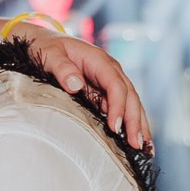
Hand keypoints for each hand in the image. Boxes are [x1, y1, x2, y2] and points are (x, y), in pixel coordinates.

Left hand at [24, 33, 152, 150]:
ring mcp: (110, 80)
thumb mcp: (49, 55)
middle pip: (130, 95)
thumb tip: (76, 84)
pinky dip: (131, 123)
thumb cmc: (45, 48)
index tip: (115, 127)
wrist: (43, 42)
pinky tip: (137, 140)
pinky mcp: (106, 90)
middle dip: (135, 120)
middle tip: (137, 145)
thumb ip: (62, 69)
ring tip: (146, 149)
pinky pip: (122, 107)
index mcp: (99, 60)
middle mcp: (110, 70)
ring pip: (131, 102)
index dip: (118, 106)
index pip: (115, 84)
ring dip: (139, 124)